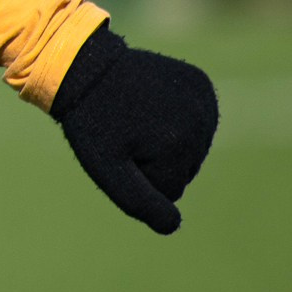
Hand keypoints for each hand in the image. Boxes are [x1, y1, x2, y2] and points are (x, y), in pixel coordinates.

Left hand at [53, 23, 217, 235]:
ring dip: (166, 141)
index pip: (170, 191)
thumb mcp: (108, 170)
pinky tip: (153, 103)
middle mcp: (201, 120)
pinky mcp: (202, 85)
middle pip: (184, 170)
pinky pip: (197, 123)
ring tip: (137, 117)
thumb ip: (141, 202)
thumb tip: (174, 225)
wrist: (86, 67)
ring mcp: (205, 99)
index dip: (138, 176)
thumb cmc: (92, 123)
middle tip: (126, 132)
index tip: (119, 148)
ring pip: (191, 149)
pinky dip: (178, 119)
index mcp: (179, 144)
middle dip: (155, 160)